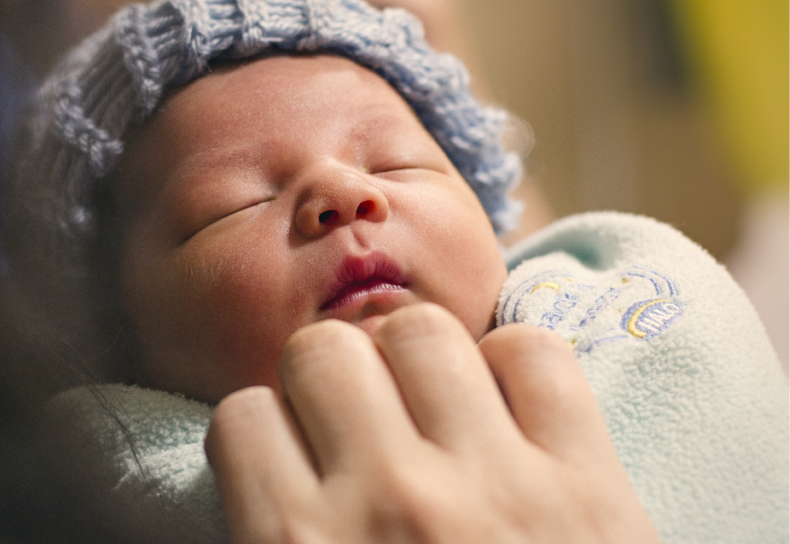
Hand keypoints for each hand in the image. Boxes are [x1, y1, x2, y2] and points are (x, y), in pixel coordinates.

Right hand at [205, 303, 659, 542]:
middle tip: (358, 426)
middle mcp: (388, 503)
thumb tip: (261, 496)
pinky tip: (506, 416)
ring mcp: (495, 485)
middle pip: (323, 351)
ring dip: (412, 362)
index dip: (265, 435)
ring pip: (419, 330)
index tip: (293, 459)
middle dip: (330, 382)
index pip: (243, 417)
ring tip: (430, 411)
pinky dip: (514, 370)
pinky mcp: (590, 484)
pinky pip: (533, 354)